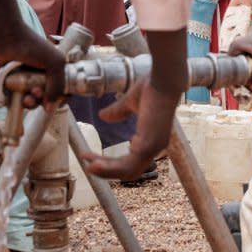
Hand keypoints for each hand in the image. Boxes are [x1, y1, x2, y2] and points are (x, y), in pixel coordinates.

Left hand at [0, 24, 65, 108]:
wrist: (5, 37)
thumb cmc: (32, 45)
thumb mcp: (55, 63)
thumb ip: (58, 86)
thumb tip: (50, 109)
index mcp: (51, 72)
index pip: (61, 92)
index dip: (60, 99)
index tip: (58, 101)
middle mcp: (38, 78)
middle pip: (44, 100)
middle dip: (41, 101)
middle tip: (36, 92)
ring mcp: (23, 82)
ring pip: (28, 102)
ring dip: (29, 103)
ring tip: (26, 97)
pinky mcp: (7, 86)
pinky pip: (11, 100)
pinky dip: (12, 101)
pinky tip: (13, 94)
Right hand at [83, 28, 186, 179]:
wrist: (163, 79)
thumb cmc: (153, 87)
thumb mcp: (130, 102)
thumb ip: (118, 111)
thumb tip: (102, 116)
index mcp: (152, 139)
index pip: (130, 160)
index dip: (111, 162)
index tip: (92, 157)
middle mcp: (155, 147)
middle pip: (128, 170)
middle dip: (106, 170)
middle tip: (88, 165)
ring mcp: (153, 148)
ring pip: (128, 171)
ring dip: (106, 171)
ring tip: (89, 167)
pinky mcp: (148, 145)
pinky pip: (129, 165)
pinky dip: (111, 168)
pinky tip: (96, 163)